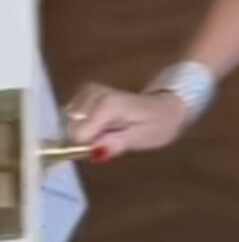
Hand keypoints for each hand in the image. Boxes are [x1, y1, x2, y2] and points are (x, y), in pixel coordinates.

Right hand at [65, 83, 187, 160]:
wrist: (165, 106)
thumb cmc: (156, 124)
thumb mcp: (141, 139)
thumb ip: (116, 143)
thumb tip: (94, 150)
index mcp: (107, 105)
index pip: (78, 135)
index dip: (89, 146)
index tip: (105, 148)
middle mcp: (93, 93)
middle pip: (72, 129)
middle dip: (88, 139)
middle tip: (111, 139)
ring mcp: (87, 90)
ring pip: (69, 123)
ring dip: (86, 132)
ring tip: (110, 131)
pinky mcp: (84, 92)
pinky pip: (72, 116)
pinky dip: (84, 125)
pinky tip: (103, 125)